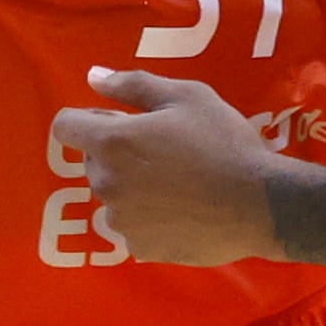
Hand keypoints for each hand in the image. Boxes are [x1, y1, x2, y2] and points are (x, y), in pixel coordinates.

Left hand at [49, 68, 282, 266]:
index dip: (87, 119)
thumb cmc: (223, 143)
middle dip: (116, 152)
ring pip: (113, 194)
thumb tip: (93, 77)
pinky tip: (182, 210)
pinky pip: (132, 225)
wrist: (261, 205)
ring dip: (131, 186)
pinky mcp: (140, 248)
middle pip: (92, 161)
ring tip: (177, 183)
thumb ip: (132, 85)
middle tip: (163, 149)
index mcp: (112, 143)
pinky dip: (148, 217)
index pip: (65, 126)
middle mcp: (106, 184)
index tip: (119, 120)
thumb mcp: (186, 97)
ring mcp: (121, 221)